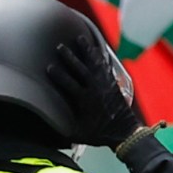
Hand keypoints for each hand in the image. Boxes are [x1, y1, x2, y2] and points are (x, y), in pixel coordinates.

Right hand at [46, 28, 142, 145]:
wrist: (125, 132)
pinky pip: (105, 66)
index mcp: (85, 100)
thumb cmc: (101, 134)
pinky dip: (100, 56)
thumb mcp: (79, 134)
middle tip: (60, 46)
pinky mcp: (113, 82)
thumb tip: (48, 127)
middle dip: (70, 57)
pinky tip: (96, 48)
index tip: (48, 67)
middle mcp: (95, 89)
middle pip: (80, 69)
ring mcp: (105, 84)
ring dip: (86, 50)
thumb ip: (64, 129)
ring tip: (80, 38)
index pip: (69, 84)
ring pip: (94, 63)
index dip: (58, 75)